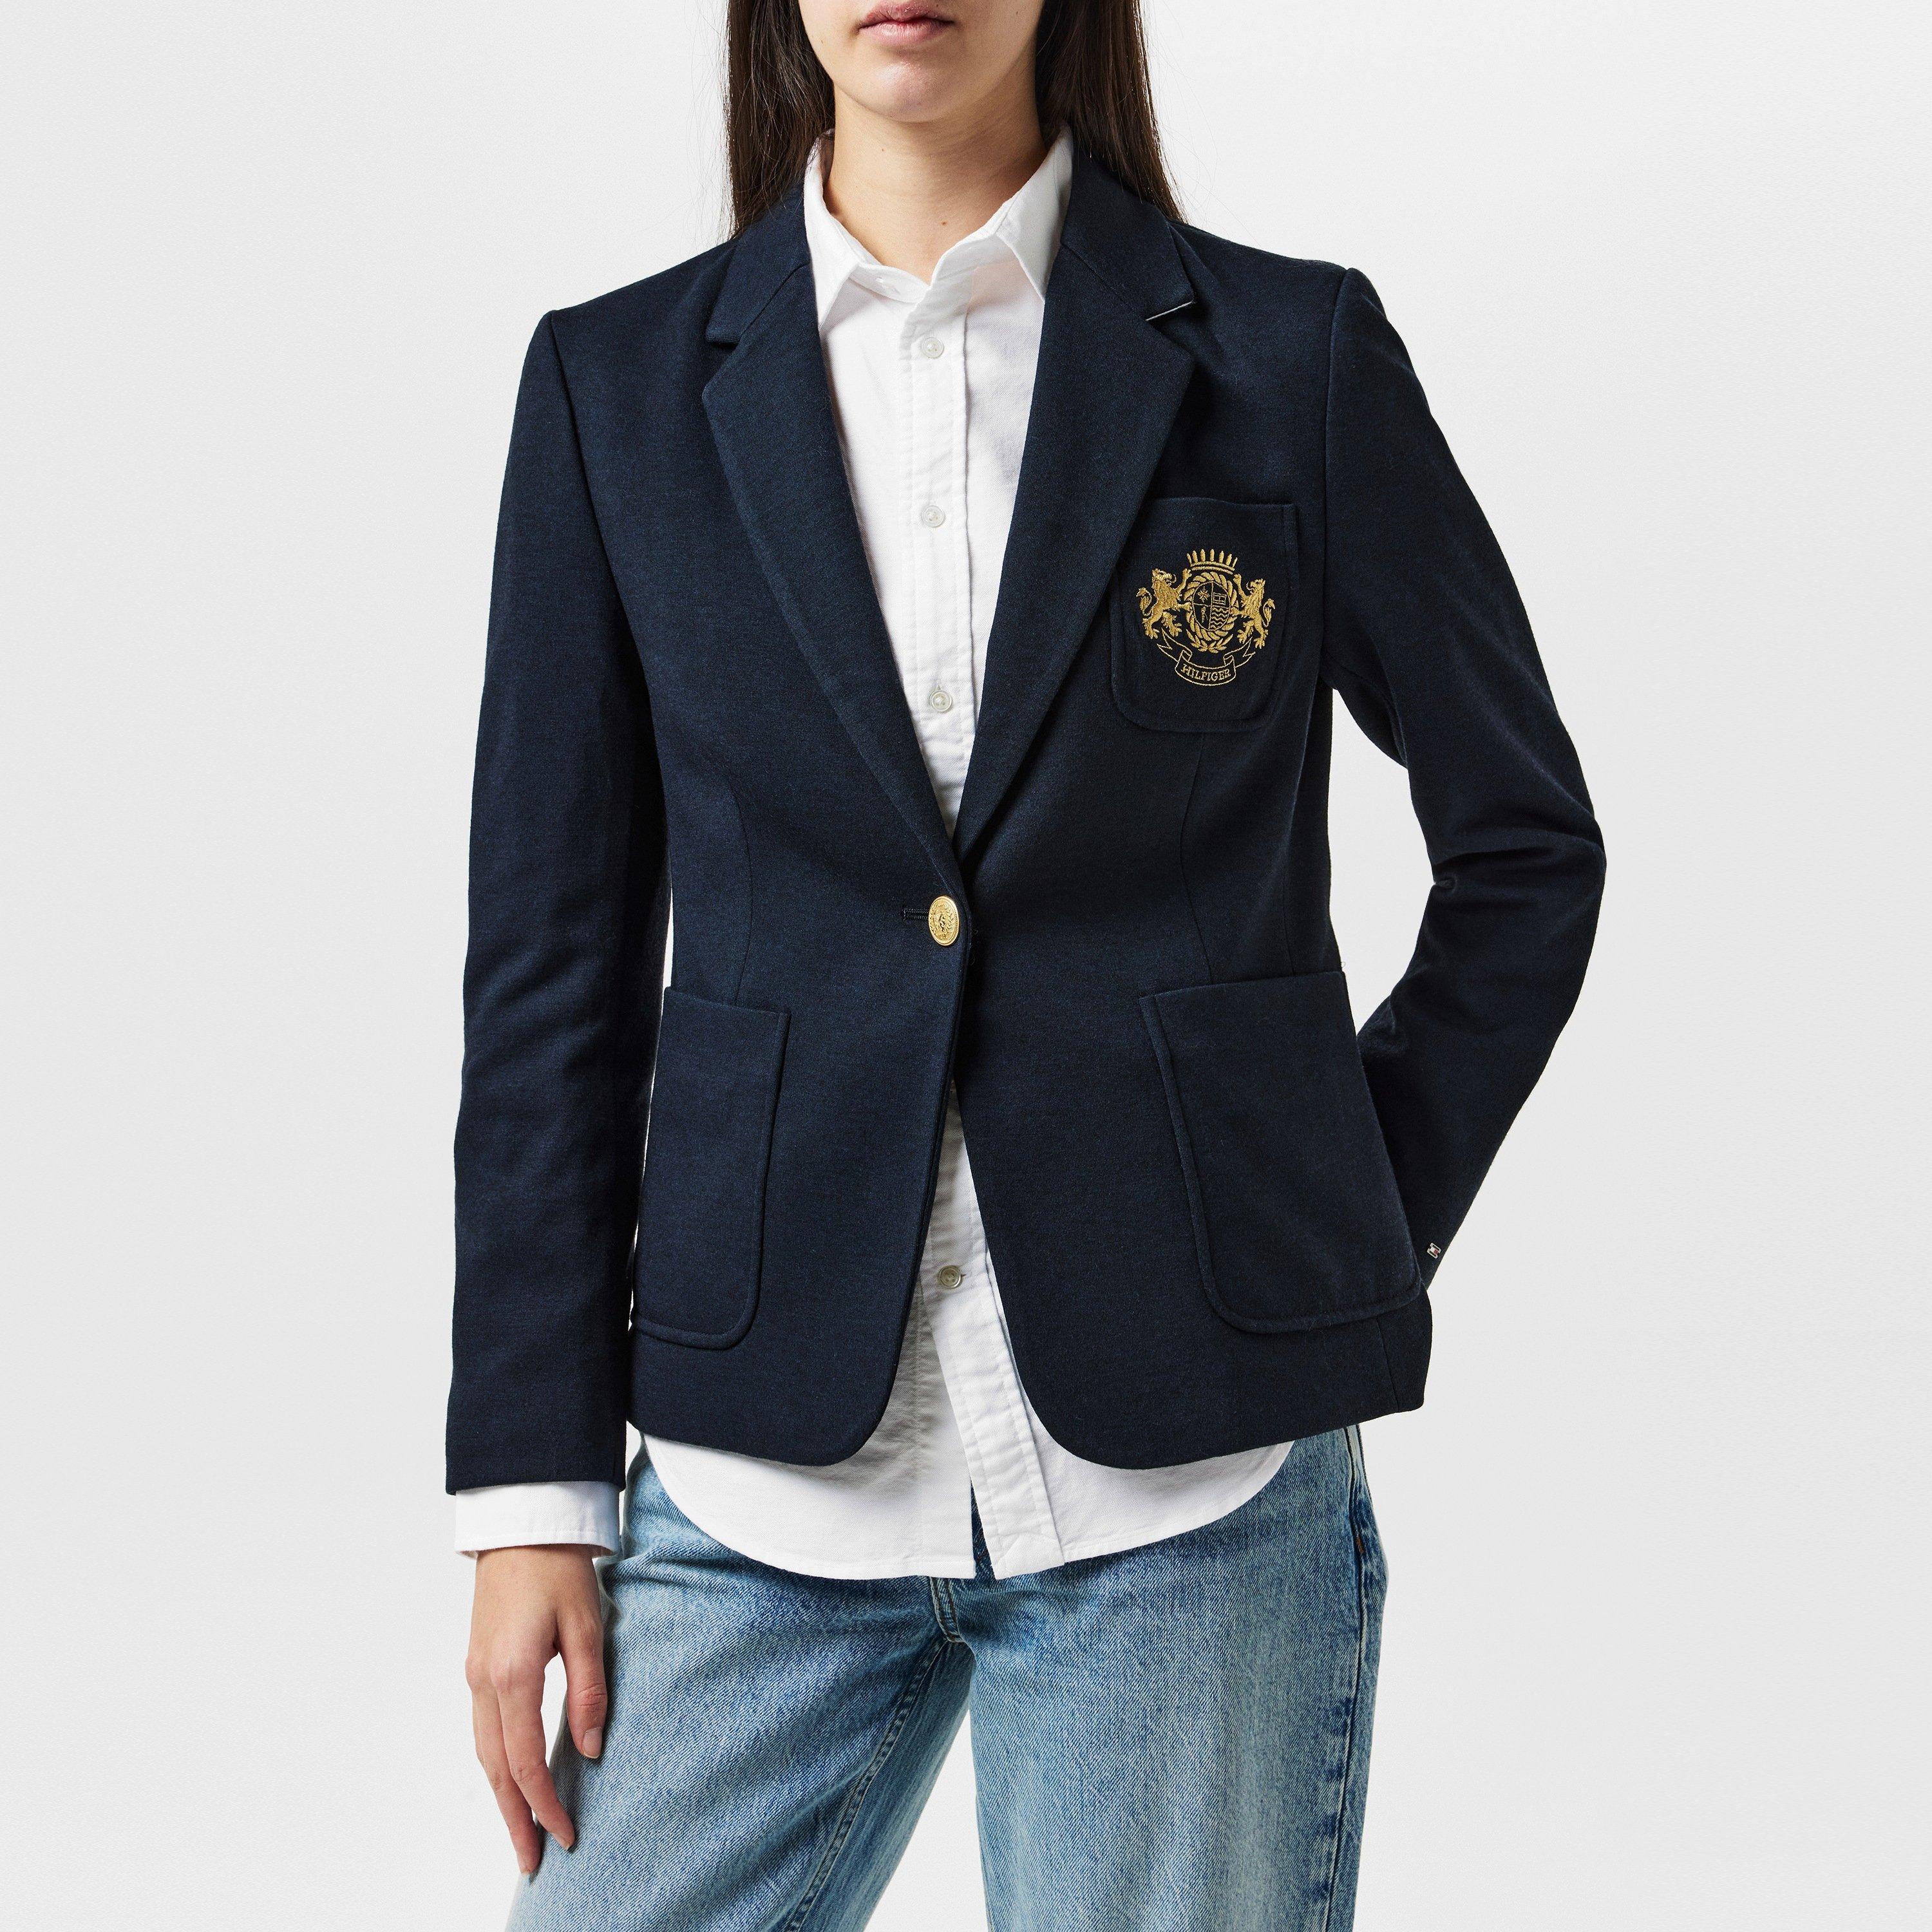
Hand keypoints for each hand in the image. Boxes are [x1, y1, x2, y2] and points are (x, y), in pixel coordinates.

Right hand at [466, 1545, 606, 1874]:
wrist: (523, 1521)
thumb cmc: (558, 1567)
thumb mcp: (587, 1625)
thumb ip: (589, 1690)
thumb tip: (589, 1750)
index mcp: (511, 1674)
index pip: (525, 1761)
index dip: (545, 1804)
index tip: (567, 1836)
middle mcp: (483, 1681)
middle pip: (495, 1768)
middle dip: (514, 1818)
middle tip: (533, 1862)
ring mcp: (475, 1674)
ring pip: (484, 1752)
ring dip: (502, 1795)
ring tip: (523, 1831)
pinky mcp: (478, 1664)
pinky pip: (483, 1728)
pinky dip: (497, 1762)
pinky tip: (513, 1778)